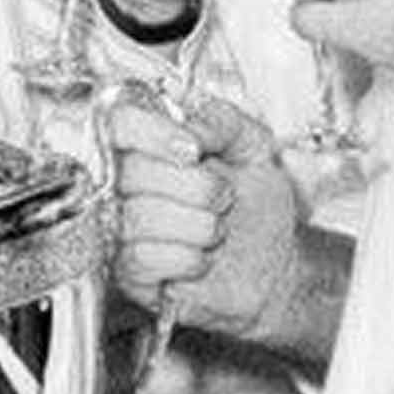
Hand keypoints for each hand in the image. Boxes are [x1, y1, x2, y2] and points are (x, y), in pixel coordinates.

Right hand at [107, 91, 300, 341]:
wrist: (272, 266)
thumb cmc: (257, 206)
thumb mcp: (254, 148)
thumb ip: (223, 121)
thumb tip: (188, 125)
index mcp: (152, 144)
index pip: (121, 122)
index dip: (153, 133)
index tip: (194, 150)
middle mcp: (128, 182)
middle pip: (131, 171)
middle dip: (195, 186)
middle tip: (225, 197)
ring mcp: (122, 227)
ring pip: (138, 217)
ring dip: (197, 225)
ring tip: (217, 230)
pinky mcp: (127, 272)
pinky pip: (141, 258)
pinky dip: (186, 259)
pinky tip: (202, 258)